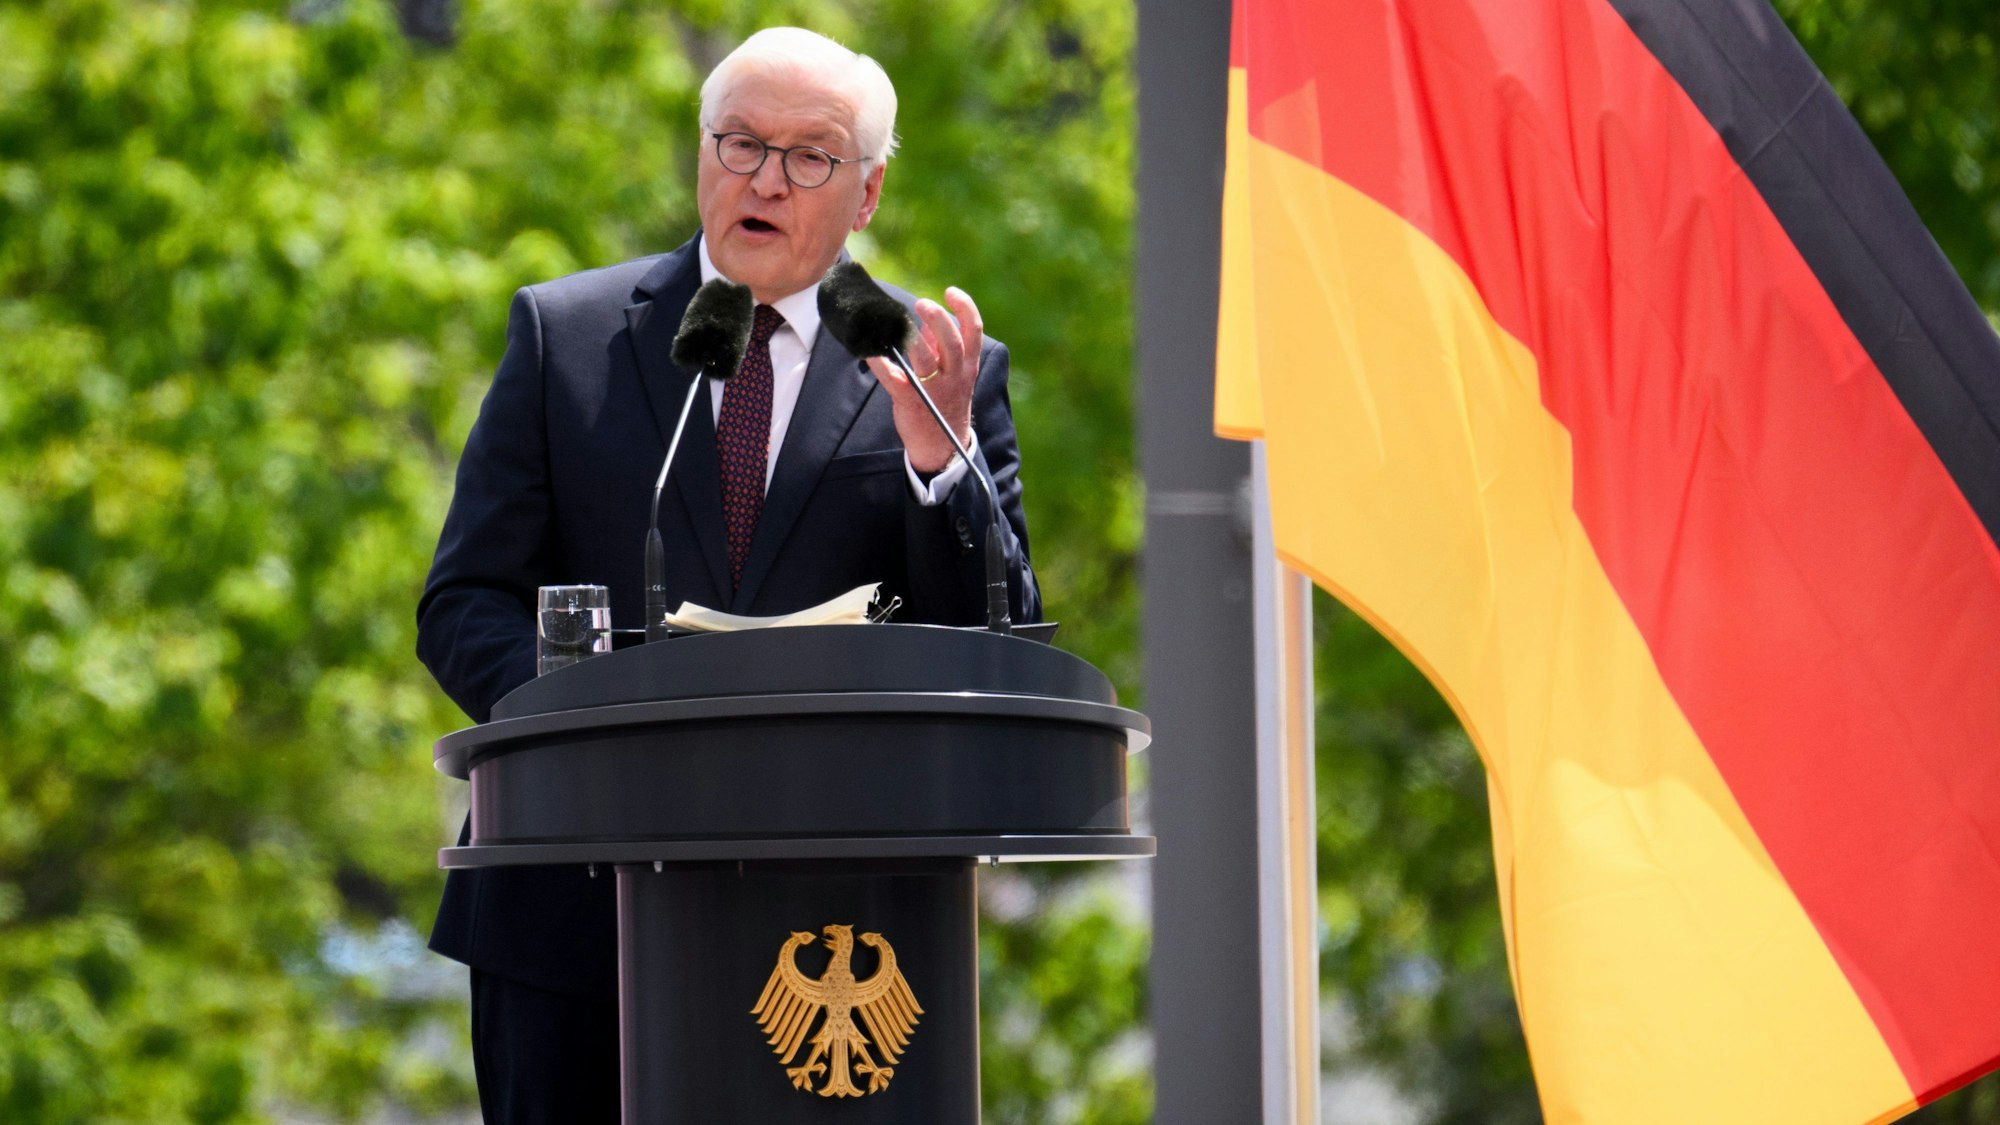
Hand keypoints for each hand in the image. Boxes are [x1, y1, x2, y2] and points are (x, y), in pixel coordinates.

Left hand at [865, 286, 981, 473]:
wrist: (943, 448)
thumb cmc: (946, 403)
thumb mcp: (954, 375)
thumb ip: (941, 348)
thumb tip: (926, 324)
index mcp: (967, 365)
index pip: (974, 331)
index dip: (965, 308)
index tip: (950, 291)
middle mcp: (954, 375)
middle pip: (952, 342)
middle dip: (939, 320)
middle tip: (923, 303)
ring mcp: (933, 389)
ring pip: (925, 360)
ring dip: (912, 338)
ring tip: (897, 321)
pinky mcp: (910, 400)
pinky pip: (893, 378)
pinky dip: (879, 362)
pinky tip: (868, 349)